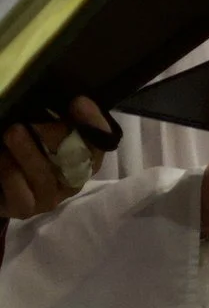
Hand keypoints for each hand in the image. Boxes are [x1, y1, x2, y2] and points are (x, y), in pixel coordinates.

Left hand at [0, 101, 108, 221]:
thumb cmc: (21, 148)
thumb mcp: (40, 129)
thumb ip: (59, 118)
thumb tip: (71, 99)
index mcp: (83, 157)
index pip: (100, 141)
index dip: (94, 123)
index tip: (80, 102)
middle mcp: (71, 180)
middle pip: (76, 159)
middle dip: (57, 135)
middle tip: (35, 120)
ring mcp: (49, 197)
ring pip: (44, 174)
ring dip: (27, 151)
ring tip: (13, 132)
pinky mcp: (25, 208)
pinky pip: (20, 188)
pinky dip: (9, 169)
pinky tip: (1, 157)